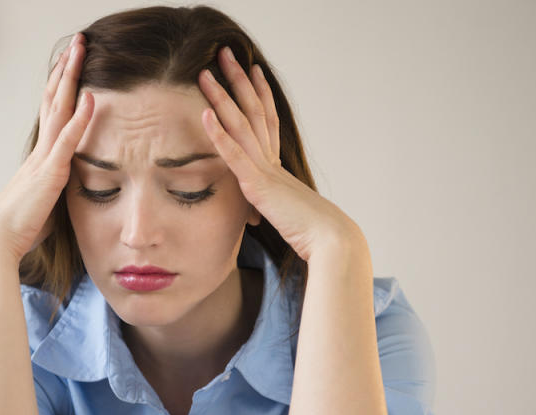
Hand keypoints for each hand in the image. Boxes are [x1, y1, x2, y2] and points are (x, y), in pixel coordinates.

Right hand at [0, 33, 93, 264]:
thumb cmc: (19, 229)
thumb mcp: (44, 205)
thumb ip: (56, 191)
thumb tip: (64, 193)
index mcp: (39, 158)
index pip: (52, 113)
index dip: (62, 87)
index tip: (70, 64)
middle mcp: (40, 151)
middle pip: (53, 99)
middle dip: (66, 69)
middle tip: (76, 42)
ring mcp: (44, 158)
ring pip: (58, 108)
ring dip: (71, 78)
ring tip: (81, 50)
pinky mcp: (50, 173)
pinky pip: (67, 139)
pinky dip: (80, 117)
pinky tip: (91, 96)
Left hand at [197, 47, 363, 262]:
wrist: (330, 240)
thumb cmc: (312, 234)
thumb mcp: (288, 215)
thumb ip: (275, 207)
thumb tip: (270, 213)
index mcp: (279, 167)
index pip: (268, 121)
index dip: (259, 94)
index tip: (252, 70)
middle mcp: (273, 161)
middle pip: (253, 111)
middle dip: (238, 80)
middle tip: (225, 53)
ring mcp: (265, 170)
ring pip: (240, 125)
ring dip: (221, 98)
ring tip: (205, 73)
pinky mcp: (258, 185)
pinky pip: (235, 155)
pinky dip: (219, 134)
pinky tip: (205, 114)